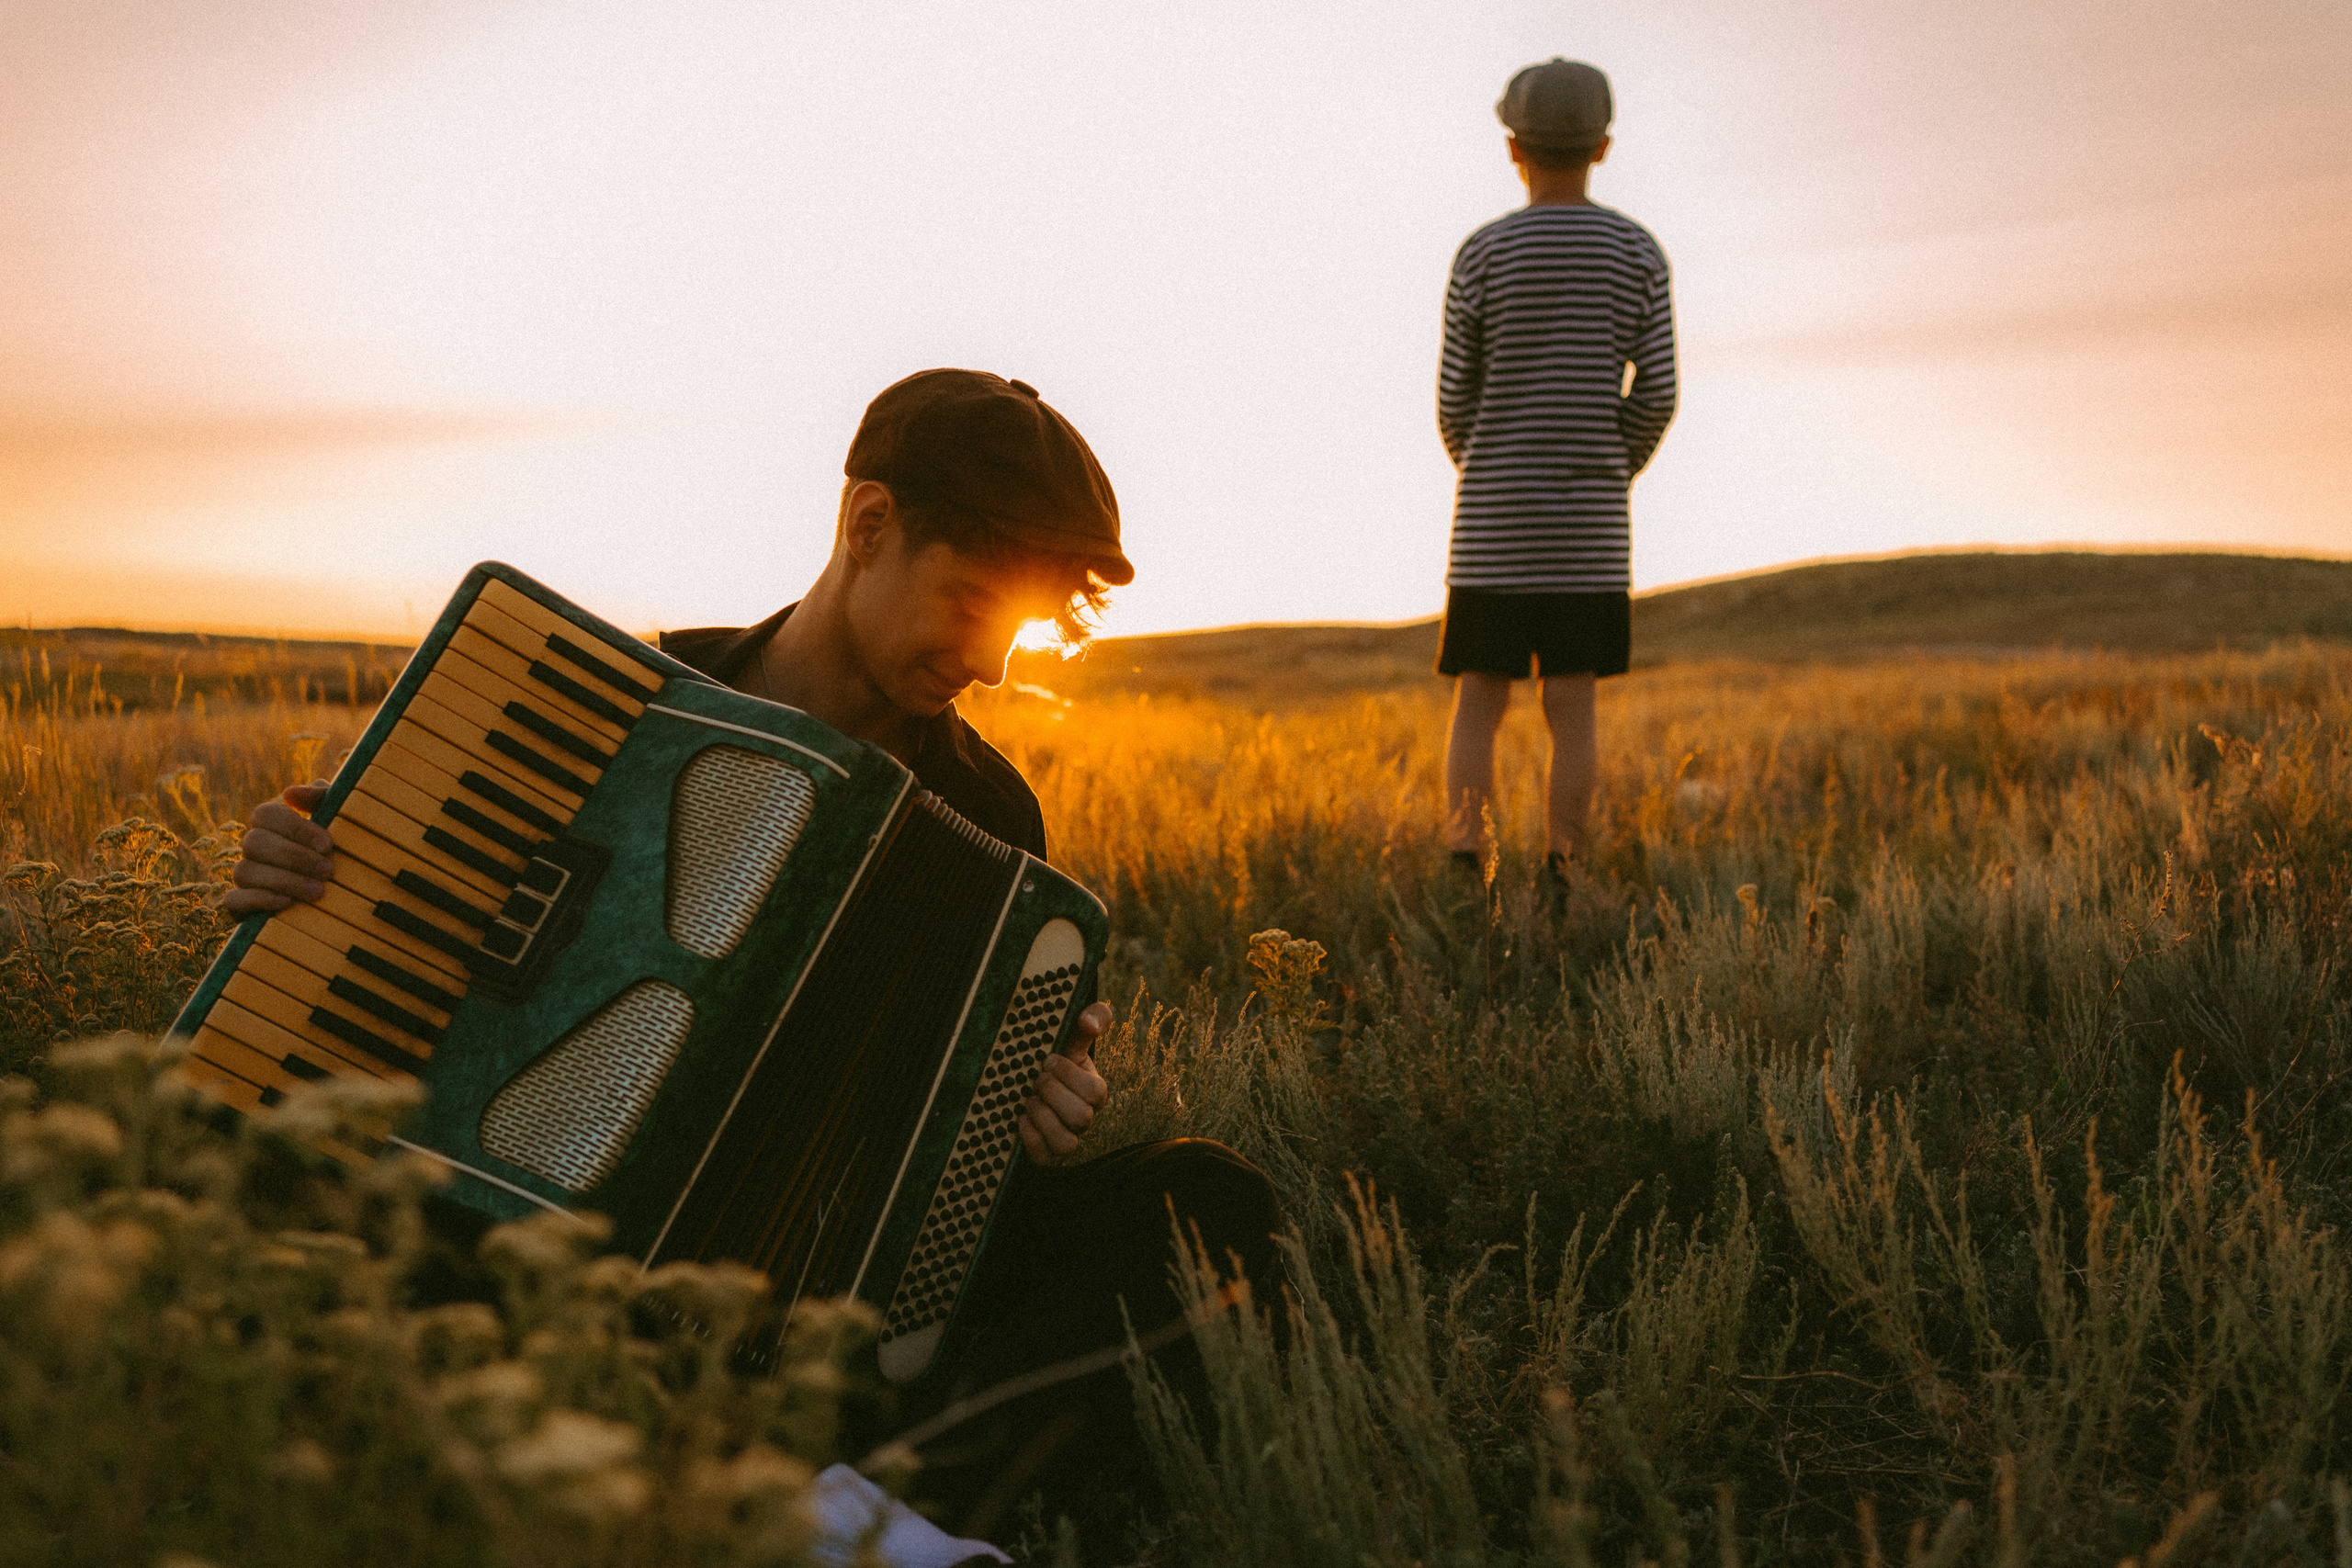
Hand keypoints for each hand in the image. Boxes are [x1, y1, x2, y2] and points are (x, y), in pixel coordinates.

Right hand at [222, 780, 335, 916]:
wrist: (350, 896)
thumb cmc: (340, 852)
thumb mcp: (340, 821)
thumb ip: (321, 798)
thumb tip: (290, 794)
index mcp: (272, 825)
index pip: (265, 814)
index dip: (295, 827)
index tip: (327, 845)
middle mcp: (254, 849)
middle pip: (254, 842)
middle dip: (294, 857)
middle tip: (328, 871)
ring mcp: (246, 877)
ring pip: (244, 871)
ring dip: (284, 881)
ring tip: (318, 891)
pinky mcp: (241, 906)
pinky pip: (233, 900)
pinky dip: (259, 900)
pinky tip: (287, 902)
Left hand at [1018, 1001, 1110, 1165]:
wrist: (1032, 1088)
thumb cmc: (1056, 1064)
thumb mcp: (1073, 1040)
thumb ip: (1090, 1019)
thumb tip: (1089, 1020)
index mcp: (1094, 1092)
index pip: (1096, 1092)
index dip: (1070, 1075)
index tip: (1048, 1059)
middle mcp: (1084, 1119)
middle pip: (1082, 1118)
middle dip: (1053, 1094)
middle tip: (1036, 1079)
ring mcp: (1066, 1139)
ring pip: (1067, 1144)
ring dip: (1043, 1118)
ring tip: (1029, 1100)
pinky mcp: (1047, 1155)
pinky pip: (1044, 1158)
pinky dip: (1030, 1138)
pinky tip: (1021, 1119)